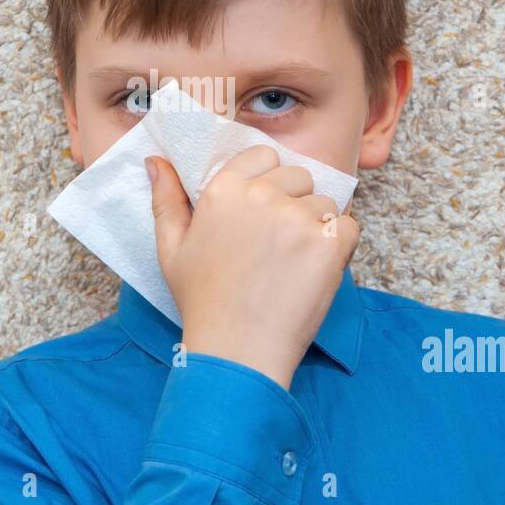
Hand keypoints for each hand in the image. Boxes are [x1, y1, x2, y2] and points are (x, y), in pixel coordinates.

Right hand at [147, 145, 359, 389]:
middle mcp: (262, 196)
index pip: (265, 155)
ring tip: (292, 264)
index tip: (263, 210)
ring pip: (324, 203)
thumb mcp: (171, 248)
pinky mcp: (329, 243)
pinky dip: (340, 246)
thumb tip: (156, 160)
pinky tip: (314, 271)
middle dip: (294, 202)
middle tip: (276, 245)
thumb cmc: (203, 301)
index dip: (268, 179)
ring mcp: (298, 219)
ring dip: (316, 226)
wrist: (237, 350)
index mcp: (224, 190)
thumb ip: (165, 199)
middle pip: (299, 176)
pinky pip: (349, 227)